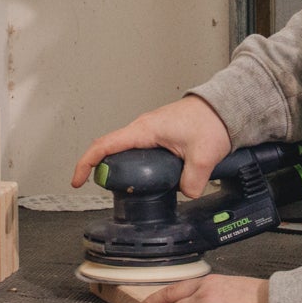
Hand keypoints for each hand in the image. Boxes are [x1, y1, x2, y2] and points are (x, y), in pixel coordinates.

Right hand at [70, 94, 232, 198]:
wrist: (224, 108)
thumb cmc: (211, 121)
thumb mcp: (204, 156)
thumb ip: (192, 181)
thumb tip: (185, 194)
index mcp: (145, 130)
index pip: (105, 145)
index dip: (87, 163)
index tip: (77, 180)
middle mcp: (143, 128)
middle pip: (110, 150)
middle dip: (102, 170)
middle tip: (106, 191)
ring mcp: (150, 131)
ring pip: (125, 152)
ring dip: (121, 169)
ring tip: (126, 188)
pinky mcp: (158, 135)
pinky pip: (138, 151)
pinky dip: (136, 165)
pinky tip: (146, 178)